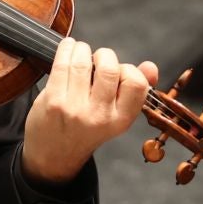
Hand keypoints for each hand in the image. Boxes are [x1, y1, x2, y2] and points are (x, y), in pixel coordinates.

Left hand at [21, 39, 158, 186]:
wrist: (53, 156)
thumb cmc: (86, 131)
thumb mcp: (116, 117)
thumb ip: (135, 91)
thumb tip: (150, 67)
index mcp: (120, 120)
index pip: (136, 84)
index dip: (130, 70)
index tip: (119, 71)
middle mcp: (99, 116)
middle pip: (109, 69)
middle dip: (105, 55)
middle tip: (98, 59)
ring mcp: (74, 108)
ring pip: (82, 63)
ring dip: (82, 49)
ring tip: (80, 51)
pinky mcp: (53, 100)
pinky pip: (62, 64)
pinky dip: (66, 49)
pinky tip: (68, 48)